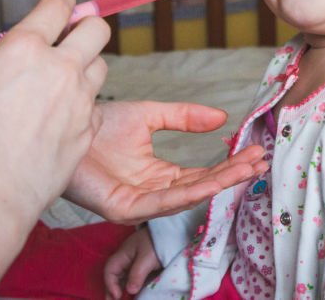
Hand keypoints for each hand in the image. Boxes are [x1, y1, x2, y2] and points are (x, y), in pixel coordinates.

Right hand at [0, 0, 109, 215]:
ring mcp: (80, 101)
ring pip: (102, 67)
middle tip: (70, 38)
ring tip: (64, 79)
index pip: (59, 5)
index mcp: (24, 49)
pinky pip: (97, 109)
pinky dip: (85, 108)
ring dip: (87, 67)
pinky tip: (64, 117)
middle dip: (86, 27)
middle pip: (96, 29)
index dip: (61, 0)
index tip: (58, 4)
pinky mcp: (88, 131)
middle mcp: (60, 68)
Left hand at [65, 100, 267, 223]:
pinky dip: (189, 193)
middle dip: (232, 176)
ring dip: (219, 184)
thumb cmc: (97, 124)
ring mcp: (138, 204)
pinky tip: (211, 181)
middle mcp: (151, 192)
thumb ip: (184, 117)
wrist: (63, 119)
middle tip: (261, 162)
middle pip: (200, 188)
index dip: (229, 164)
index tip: (256, 151)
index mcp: (159, 175)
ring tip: (246, 170)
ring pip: (186, 198)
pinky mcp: (121, 209)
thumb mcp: (151, 115)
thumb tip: (222, 116)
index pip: (202, 174)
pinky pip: (160, 204)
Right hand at [104, 227, 159, 299]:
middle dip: (113, 290)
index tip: (118, 296)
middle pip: (115, 276)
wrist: (174, 233)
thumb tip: (129, 291)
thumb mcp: (147, 258)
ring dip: (123, 290)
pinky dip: (133, 288)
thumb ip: (137, 274)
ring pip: (124, 279)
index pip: (110, 270)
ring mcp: (136, 263)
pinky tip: (135, 295)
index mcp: (123, 254)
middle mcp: (127, 259)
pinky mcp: (145, 267)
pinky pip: (135, 279)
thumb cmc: (158, 242)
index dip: (110, 284)